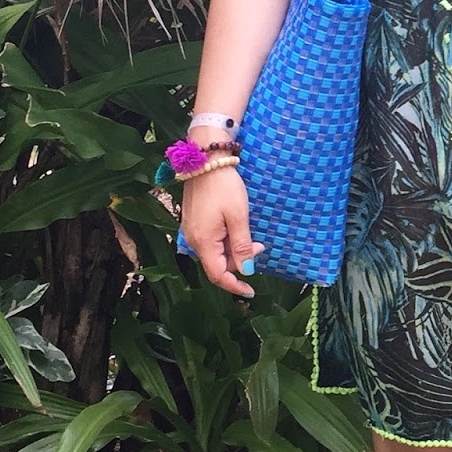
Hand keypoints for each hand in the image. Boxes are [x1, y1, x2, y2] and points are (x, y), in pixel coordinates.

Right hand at [179, 164, 263, 297]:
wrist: (206, 160)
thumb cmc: (224, 187)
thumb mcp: (238, 217)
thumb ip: (242, 246)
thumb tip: (246, 270)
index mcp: (204, 242)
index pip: (218, 275)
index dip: (234, 286)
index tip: (251, 291)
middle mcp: (194, 240)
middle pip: (217, 264)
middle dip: (239, 263)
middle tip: (259, 247)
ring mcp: (192, 230)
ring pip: (215, 253)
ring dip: (234, 251)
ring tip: (252, 237)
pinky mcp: (194, 222)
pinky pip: (211, 241)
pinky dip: (226, 242)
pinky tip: (237, 230)